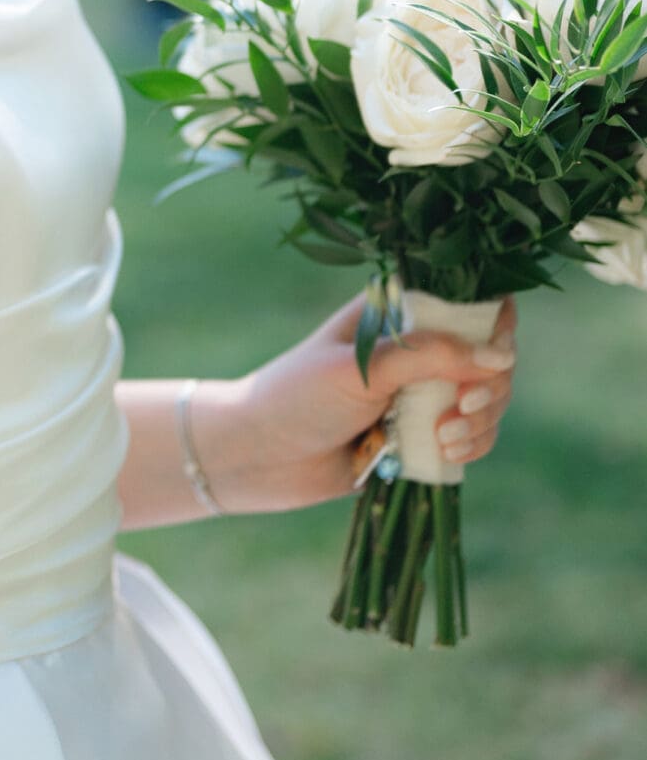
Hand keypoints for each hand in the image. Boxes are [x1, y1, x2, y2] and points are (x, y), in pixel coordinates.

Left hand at [194, 291, 517, 513]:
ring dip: (481, 421)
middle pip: (491, 356)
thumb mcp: (363, 367)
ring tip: (445, 436)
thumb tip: (500, 356)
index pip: (471, 303)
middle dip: (490, 385)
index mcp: (399, 313)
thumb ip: (431, 356)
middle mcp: (417, 348)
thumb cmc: (299, 396)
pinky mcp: (422, 435)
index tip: (493, 358)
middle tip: (462, 407)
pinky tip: (446, 451)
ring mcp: (421, 393)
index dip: (495, 328)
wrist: (259, 456)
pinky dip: (471, 445)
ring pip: (487, 400)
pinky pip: (471, 437)